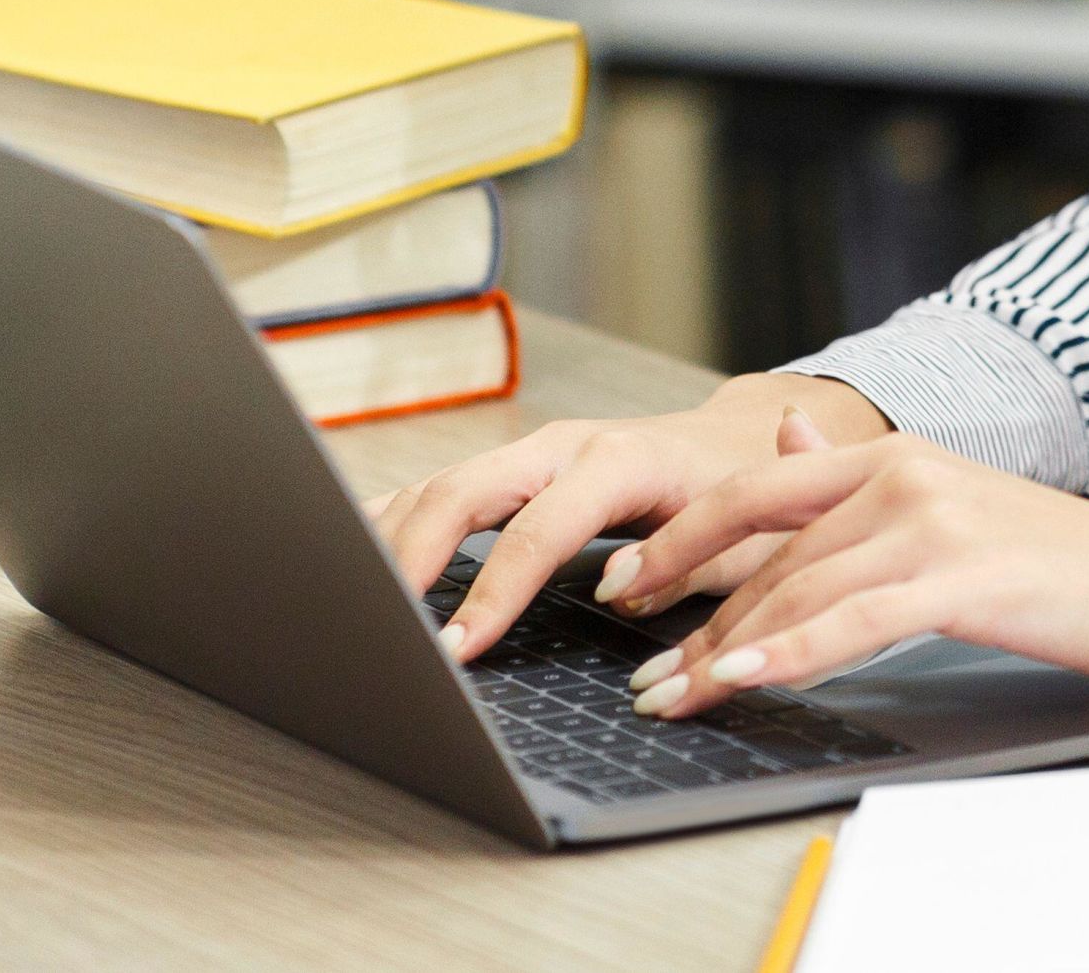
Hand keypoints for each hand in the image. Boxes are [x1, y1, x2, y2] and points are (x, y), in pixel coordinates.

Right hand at [364, 370, 892, 662]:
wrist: (744, 440)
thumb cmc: (745, 499)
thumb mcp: (739, 540)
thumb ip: (685, 566)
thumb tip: (617, 594)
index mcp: (621, 461)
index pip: (539, 530)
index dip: (494, 590)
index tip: (455, 649)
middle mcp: (565, 446)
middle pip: (465, 491)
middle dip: (410, 558)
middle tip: (373, 629)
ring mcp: (533, 451)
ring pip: (441, 485)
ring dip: (387, 539)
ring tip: (343, 602)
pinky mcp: (515, 468)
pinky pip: (442, 490)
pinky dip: (394, 522)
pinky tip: (353, 558)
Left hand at [613, 421, 1088, 719]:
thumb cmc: (1064, 562)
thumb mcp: (952, 504)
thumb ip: (861, 478)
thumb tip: (788, 434)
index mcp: (895, 455)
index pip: (756, 489)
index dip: (681, 538)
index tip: (625, 584)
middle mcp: (905, 472)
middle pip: (764, 547)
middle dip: (688, 616)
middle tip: (641, 675)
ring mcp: (934, 518)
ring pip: (797, 588)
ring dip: (722, 651)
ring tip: (673, 699)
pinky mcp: (965, 574)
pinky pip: (854, 620)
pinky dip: (790, 651)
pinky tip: (746, 677)